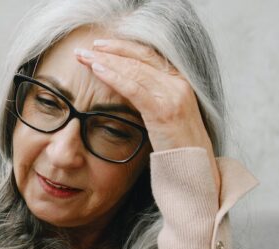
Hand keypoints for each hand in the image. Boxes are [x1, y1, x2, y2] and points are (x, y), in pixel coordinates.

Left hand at [74, 39, 220, 191]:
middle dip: (110, 51)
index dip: (123, 48)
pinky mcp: (165, 111)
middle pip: (140, 58)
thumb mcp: (163, 121)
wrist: (195, 173)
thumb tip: (123, 95)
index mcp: (180, 83)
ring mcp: (174, 96)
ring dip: (106, 60)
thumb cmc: (177, 151)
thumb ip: (149, 103)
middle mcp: (179, 84)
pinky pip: (134, 88)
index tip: (100, 46)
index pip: (149, 56)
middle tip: (83, 49)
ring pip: (135, 69)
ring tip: (84, 57)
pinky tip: (96, 70)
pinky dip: (114, 76)